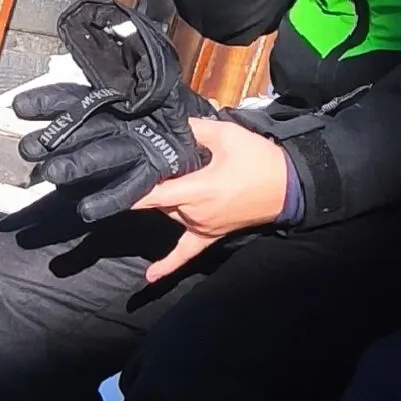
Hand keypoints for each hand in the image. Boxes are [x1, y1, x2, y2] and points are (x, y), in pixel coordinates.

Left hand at [133, 116, 291, 280]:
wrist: (290, 185)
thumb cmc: (258, 160)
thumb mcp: (228, 135)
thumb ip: (196, 129)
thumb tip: (172, 123)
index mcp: (196, 191)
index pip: (152, 194)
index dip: (131, 190)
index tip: (111, 185)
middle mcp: (194, 213)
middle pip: (160, 201)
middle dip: (153, 186)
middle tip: (146, 168)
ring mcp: (202, 227)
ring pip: (171, 214)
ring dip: (167, 202)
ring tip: (171, 181)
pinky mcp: (211, 235)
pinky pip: (187, 253)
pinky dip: (167, 265)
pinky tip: (150, 276)